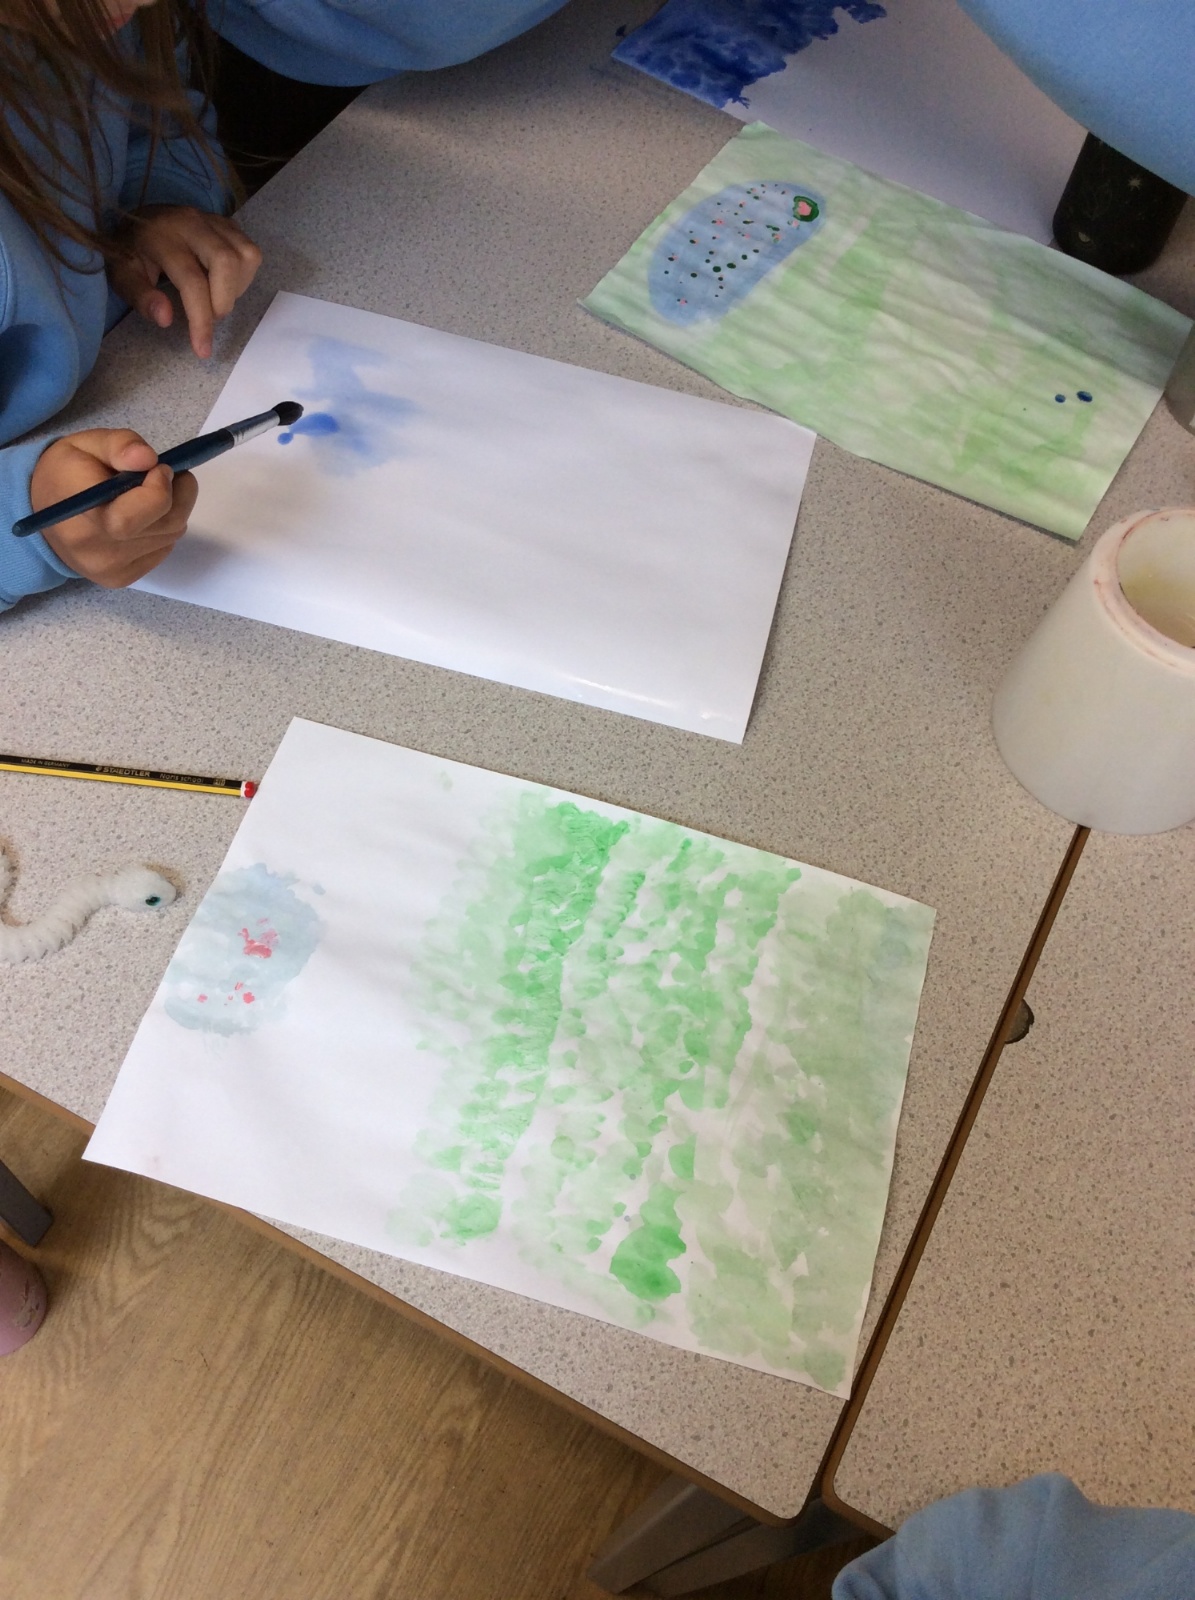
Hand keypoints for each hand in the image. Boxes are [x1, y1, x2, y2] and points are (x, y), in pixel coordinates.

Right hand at [30, 431, 197, 587]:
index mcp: (79, 513)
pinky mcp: (122, 577)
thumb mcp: (87, 444)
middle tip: (167, 474)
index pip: (130, 518)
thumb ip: (119, 445)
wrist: (43, 513)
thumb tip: (149, 458)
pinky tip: (145, 517)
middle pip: (164, 526)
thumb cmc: (68, 473)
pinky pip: (163, 550)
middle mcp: (94, 550)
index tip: (160, 468)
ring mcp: (110, 568)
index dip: (158, 491)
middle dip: (178, 495)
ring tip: (153, 493)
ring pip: (170, 536)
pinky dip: (164, 530)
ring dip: (173, 511)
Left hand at [108, 206, 261, 358]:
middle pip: (226, 262)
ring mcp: (213, 220)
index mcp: (162, 236)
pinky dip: (243, 276)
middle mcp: (191, 222)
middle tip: (209, 315)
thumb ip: (141, 297)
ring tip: (215, 297)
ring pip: (245, 256)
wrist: (139, 221)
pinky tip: (224, 282)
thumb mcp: (122, 277)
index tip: (202, 349)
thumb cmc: (132, 254)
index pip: (191, 280)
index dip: (201, 319)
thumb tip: (166, 318)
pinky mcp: (228, 224)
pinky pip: (250, 253)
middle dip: (223, 301)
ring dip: (236, 289)